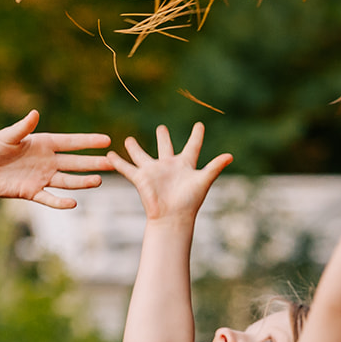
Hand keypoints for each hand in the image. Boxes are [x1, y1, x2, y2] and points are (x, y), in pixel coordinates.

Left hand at [0, 110, 112, 224]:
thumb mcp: (6, 137)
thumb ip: (22, 128)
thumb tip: (34, 114)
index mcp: (43, 143)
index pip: (71, 142)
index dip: (88, 141)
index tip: (107, 140)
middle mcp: (46, 161)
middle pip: (75, 162)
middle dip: (93, 163)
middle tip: (113, 163)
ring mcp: (41, 177)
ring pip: (67, 180)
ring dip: (82, 182)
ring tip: (99, 181)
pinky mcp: (31, 192)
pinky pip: (49, 198)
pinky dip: (59, 201)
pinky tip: (72, 203)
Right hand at [109, 123, 231, 220]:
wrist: (172, 217)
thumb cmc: (190, 201)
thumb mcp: (203, 180)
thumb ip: (214, 167)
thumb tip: (230, 155)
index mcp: (185, 165)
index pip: (193, 146)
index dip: (197, 136)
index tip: (199, 125)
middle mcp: (168, 166)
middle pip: (165, 147)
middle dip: (163, 137)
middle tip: (161, 127)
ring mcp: (153, 171)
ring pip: (141, 155)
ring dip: (134, 148)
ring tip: (128, 139)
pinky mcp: (140, 178)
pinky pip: (126, 168)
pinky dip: (117, 162)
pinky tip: (110, 154)